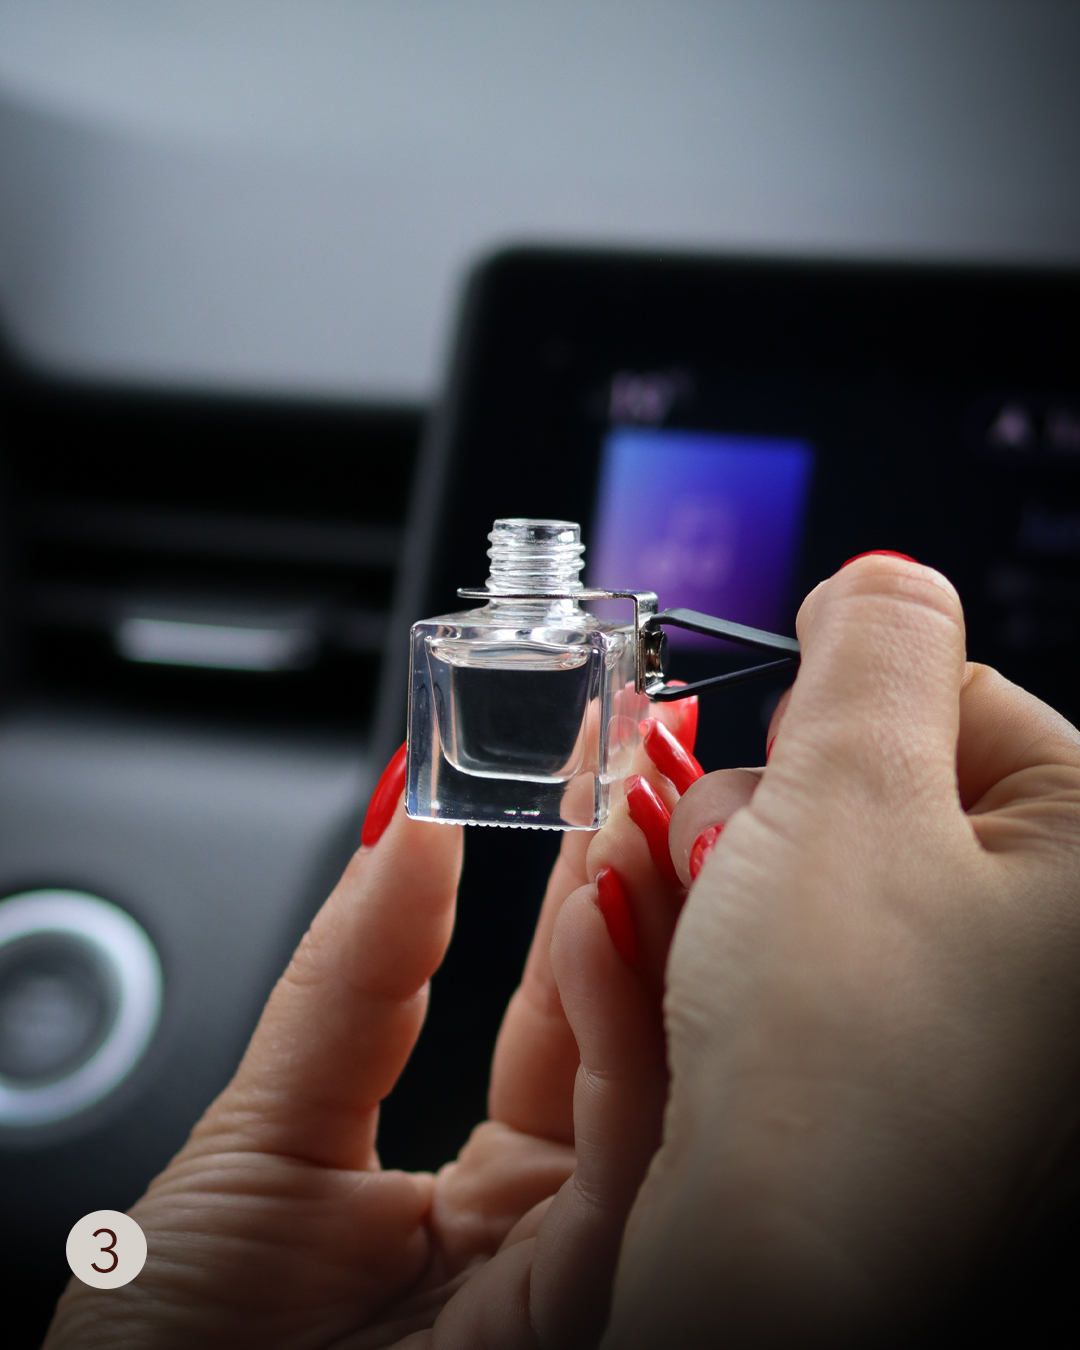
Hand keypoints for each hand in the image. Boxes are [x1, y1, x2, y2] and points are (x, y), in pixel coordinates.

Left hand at [44, 697, 695, 1348]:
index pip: (566, 1000)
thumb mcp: (262, 1134)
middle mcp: (563, 1219)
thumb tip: (410, 818)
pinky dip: (624, 1029)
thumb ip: (354, 977)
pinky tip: (601, 924)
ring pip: (659, 1074)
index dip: (584, 873)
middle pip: (633, 1023)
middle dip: (648, 875)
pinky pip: (629, 1153)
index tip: (596, 752)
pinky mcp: (598, 1309)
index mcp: (493, 1183)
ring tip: (633, 801)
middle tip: (655, 744)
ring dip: (650, 926)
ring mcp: (593, 1267)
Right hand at [603, 555, 1079, 1344]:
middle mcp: (1051, 950)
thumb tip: (888, 580)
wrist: (769, 1282)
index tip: (776, 764)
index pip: (961, 698)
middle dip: (771, 812)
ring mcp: (979, 1027)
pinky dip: (737, 955)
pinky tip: (696, 992)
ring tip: (697, 944)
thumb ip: (874, 646)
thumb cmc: (834, 1057)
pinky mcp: (897, 1081)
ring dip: (730, 881)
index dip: (840, 717)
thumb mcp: (848, 786)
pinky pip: (803, 964)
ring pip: (820, 876)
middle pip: (878, 791)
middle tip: (724, 871)